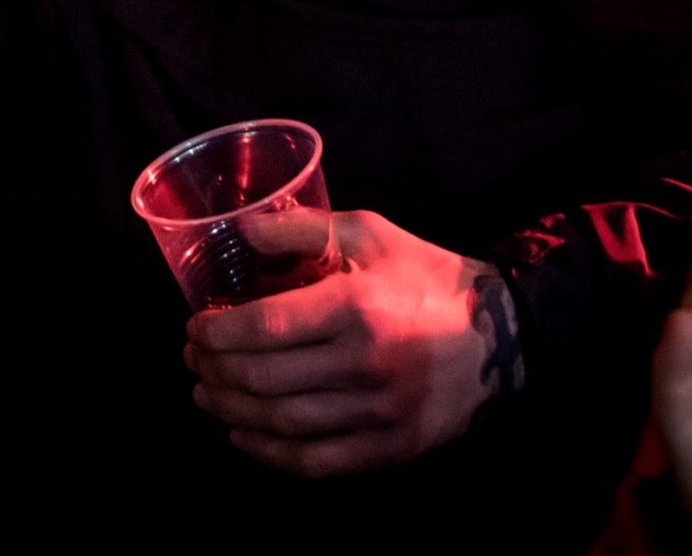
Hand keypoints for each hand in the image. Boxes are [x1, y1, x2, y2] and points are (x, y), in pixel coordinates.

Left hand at [183, 211, 519, 478]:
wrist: (499, 335)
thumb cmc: (426, 277)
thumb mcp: (369, 234)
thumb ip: (302, 229)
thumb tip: (241, 231)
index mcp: (355, 307)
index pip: (263, 328)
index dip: (217, 333)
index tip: (195, 327)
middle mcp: (363, 363)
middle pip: (263, 380)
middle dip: (215, 371)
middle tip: (193, 360)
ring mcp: (378, 412)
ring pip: (282, 424)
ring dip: (231, 412)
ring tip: (207, 394)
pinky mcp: (391, 447)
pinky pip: (316, 462)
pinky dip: (271, 454)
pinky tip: (245, 438)